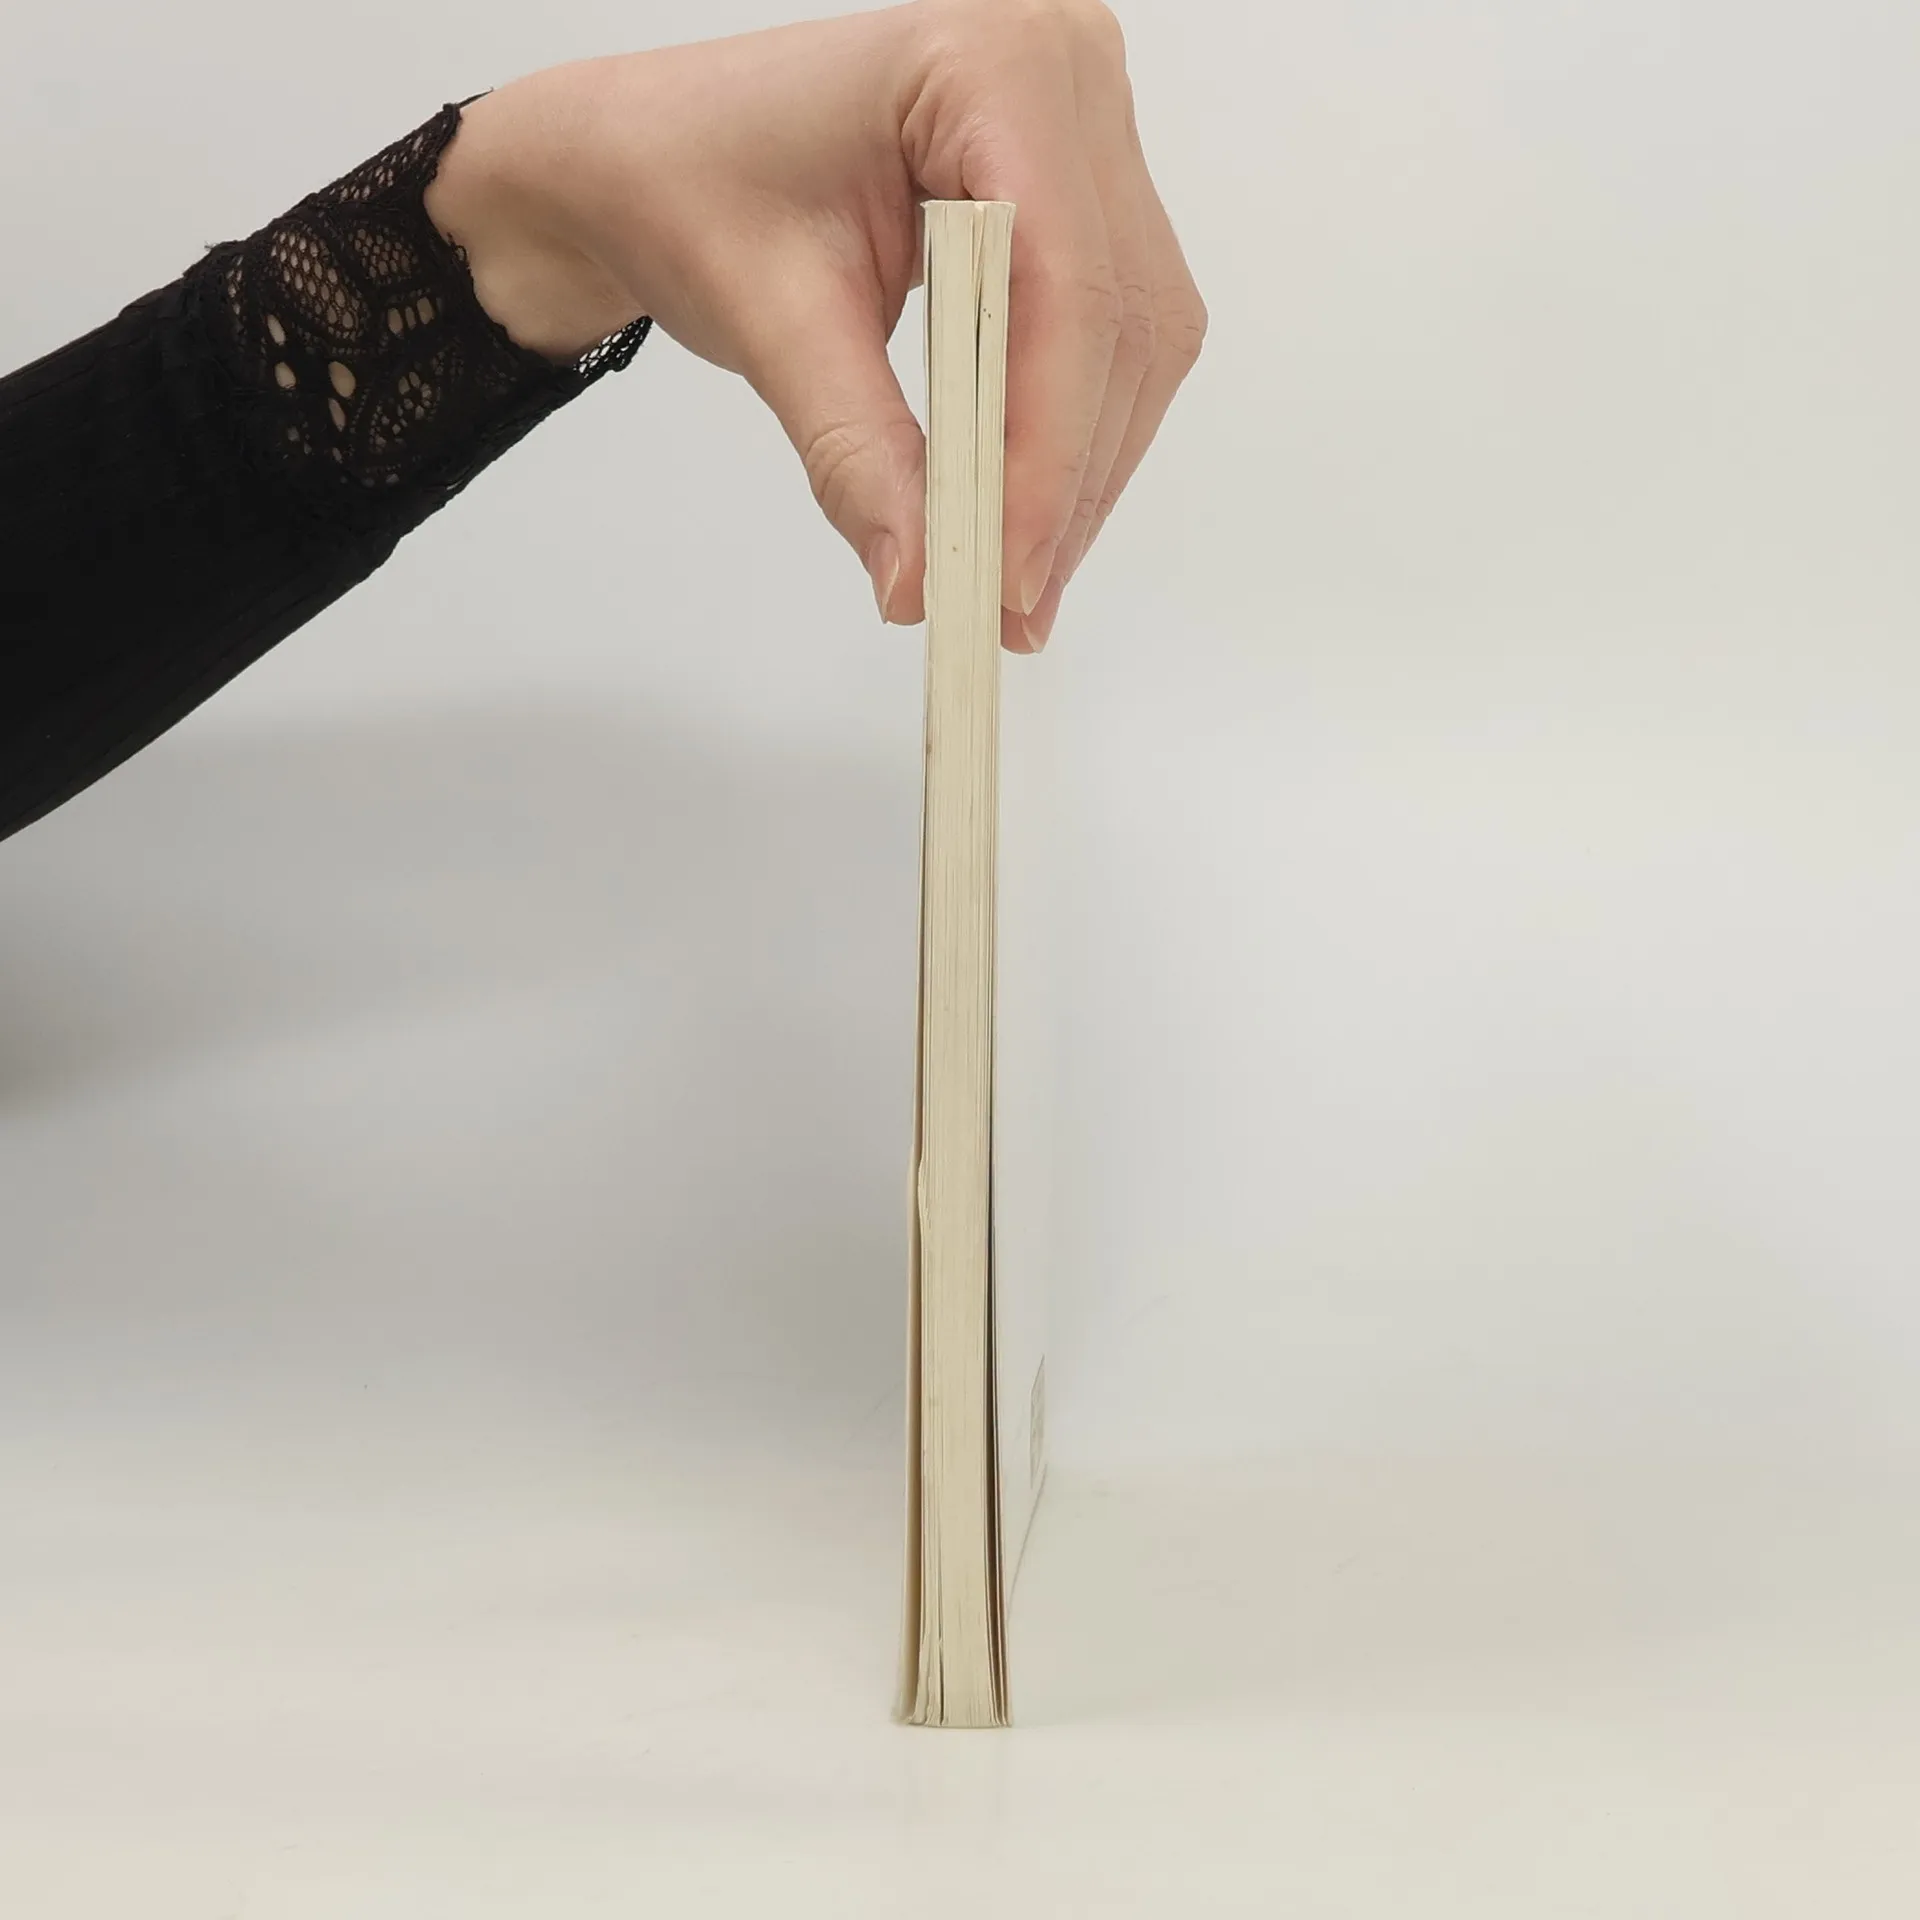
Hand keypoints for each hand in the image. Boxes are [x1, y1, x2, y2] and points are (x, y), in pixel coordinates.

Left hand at [424, 0, 1206, 650]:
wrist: (658, 154)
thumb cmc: (693, 185)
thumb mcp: (771, 320)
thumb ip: (856, 453)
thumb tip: (921, 578)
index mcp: (989, 61)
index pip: (1061, 283)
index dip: (1046, 448)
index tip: (1007, 571)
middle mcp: (1065, 72)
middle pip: (1117, 321)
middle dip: (1067, 482)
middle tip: (1013, 608)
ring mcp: (1087, 128)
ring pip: (1134, 341)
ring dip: (1081, 476)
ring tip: (1017, 586)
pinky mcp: (1081, 191)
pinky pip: (1112, 337)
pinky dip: (1072, 439)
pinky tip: (1027, 519)